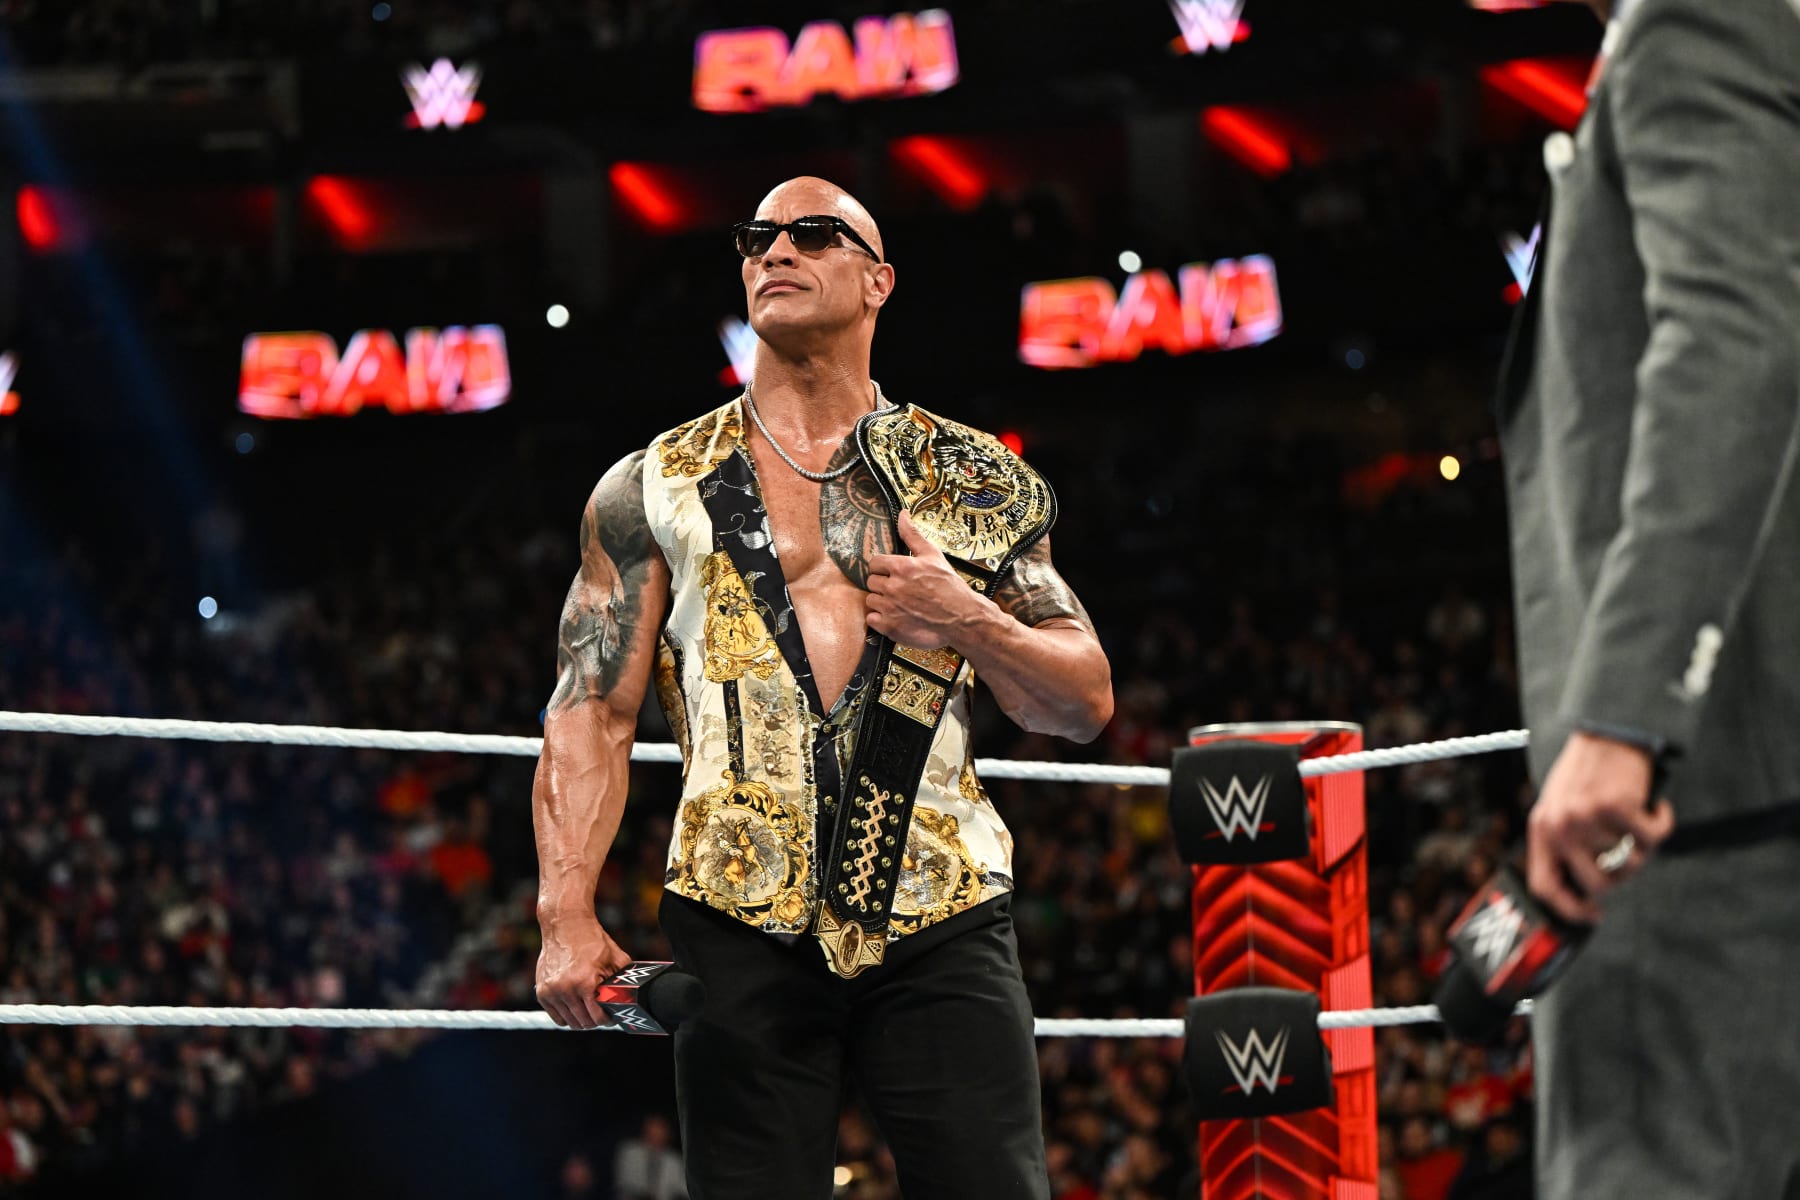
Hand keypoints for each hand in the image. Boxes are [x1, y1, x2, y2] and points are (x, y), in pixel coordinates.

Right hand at [535, 912, 630, 1029]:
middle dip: (595, 1020)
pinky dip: (567, 1015)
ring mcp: (552, 991)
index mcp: (585, 982)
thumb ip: (623, 981)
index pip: (598, 1018)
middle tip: (601, 1012)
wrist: (566, 925)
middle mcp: (566, 989)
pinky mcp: (542, 992)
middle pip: (583, 1023)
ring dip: (581, 1018)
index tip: (612, 1016)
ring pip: (570, 1022)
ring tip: (589, 1008)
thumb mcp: (616, 958)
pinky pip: (556, 1017)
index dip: (608, 1020)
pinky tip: (576, 1005)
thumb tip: (633, 1000)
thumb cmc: (592, 940)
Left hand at [865, 510, 988, 647]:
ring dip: (881, 602)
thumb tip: (902, 515)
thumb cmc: (950, 587)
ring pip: (871, 600)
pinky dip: (880, 620)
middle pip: (871, 582)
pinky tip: (896, 616)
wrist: (963, 618)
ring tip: (899, 604)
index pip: (874, 563)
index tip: (892, 573)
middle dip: (883, 584)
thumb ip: (913, 534)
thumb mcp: (933, 555)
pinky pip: (872, 619)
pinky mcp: (890, 627)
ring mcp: (890, 608)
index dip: (883, 568)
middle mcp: (893, 587)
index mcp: (901, 567)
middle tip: (898, 589)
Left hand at [1527, 730, 1674, 923]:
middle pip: (1597, 884)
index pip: (1545, 886)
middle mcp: (1559, 826)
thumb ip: (1566, 843)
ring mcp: (1586, 817)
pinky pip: (1654, 838)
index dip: (1570, 909)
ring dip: (1644, 847)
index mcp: (1541, 829)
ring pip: (1630, 862)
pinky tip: (1655, 807)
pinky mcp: (1616, 805)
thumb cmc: (1588, 772)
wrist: (1608, 729)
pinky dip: (1662, 823)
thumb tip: (1588, 890)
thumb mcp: (1561, 806)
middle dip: (1622, 878)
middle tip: (1631, 856)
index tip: (1594, 913)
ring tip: (1639, 821)